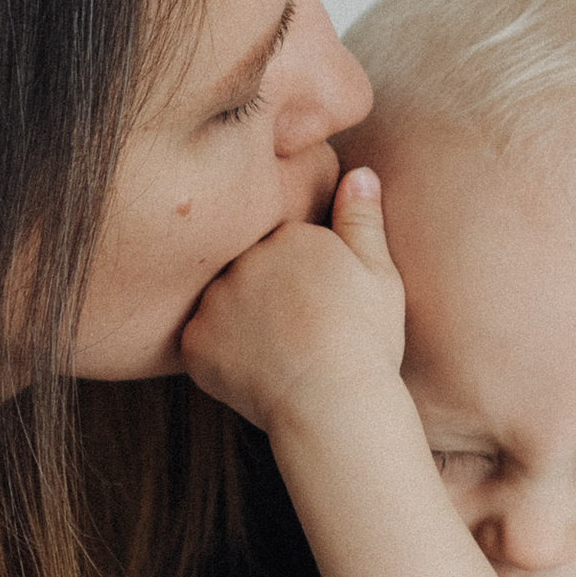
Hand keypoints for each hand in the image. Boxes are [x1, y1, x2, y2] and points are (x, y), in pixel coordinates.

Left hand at [180, 170, 406, 439]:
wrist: (336, 406)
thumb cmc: (367, 343)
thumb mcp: (380, 274)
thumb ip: (362, 220)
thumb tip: (357, 170)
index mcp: (291, 235)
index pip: (284, 246)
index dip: (302, 280)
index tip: (320, 311)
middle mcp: (246, 257)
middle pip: (249, 271)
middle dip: (265, 295)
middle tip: (297, 337)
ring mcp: (216, 299)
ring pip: (222, 304)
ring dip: (238, 323)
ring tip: (275, 357)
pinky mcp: (195, 341)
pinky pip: (200, 343)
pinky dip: (219, 358)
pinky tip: (253, 374)